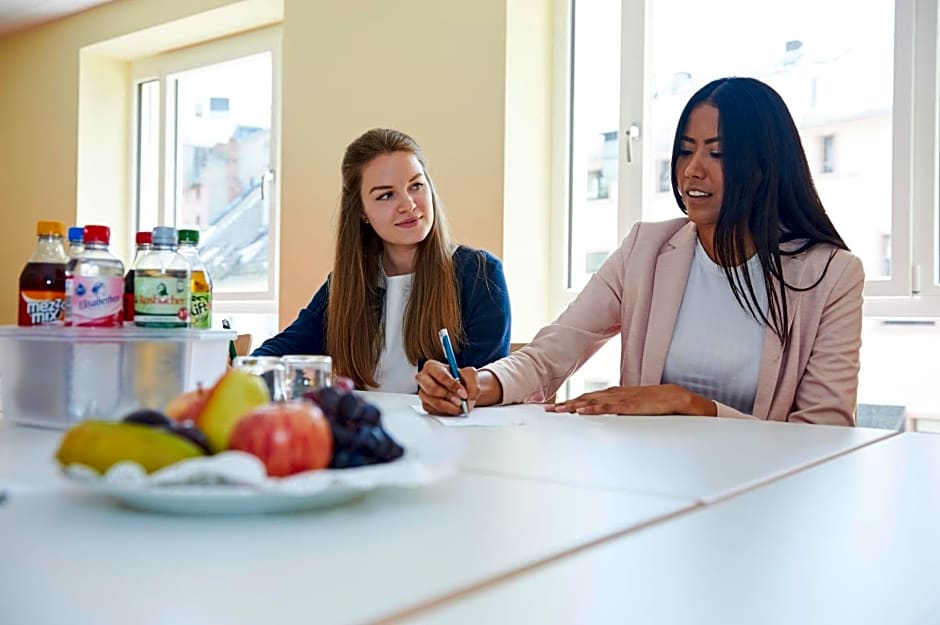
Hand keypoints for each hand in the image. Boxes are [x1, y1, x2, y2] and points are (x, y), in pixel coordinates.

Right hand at [416, 361, 479, 415]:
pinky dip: (447, 411)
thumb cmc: (461, 378)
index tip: (463, 393)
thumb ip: (473, 382)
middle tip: (460, 402)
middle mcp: (423, 378)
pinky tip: (453, 407)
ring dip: (450, 406)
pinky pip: (435, 410)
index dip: (452, 385)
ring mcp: (423, 392)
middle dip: (448, 396)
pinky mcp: (425, 404)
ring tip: (460, 406)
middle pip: (432, 389)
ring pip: (434, 402)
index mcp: (431, 366)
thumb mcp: (470, 374)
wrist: (460, 389)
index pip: (440, 375)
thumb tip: (470, 395)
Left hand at [545, 384, 716, 416]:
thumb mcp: (632, 408)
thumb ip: (619, 411)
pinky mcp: (628, 406)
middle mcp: (613, 395)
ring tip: (558, 411)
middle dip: (565, 404)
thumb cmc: (653, 404)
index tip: (556, 407)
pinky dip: (592, 409)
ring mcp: (619, 399)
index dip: (571, 401)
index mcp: (613, 395)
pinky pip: (607, 408)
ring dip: (573, 406)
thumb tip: (607, 420)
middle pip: (584, 399)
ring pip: (591, 402)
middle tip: (548, 410)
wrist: (674, 397)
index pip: (587, 398)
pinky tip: (581, 412)